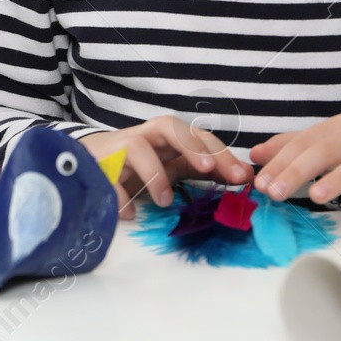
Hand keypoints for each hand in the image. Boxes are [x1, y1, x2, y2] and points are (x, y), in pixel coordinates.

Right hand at [78, 116, 251, 218]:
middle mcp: (146, 136)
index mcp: (168, 135)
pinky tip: (131, 214)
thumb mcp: (174, 162)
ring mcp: (120, 148)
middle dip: (190, 145)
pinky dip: (120, 197)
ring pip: (137, 148)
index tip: (241, 177)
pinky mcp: (99, 165)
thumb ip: (207, 167)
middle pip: (169, 126)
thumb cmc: (142, 161)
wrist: (93, 158)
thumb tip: (247, 176)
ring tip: (165, 202)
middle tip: (207, 169)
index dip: (220, 153)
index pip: (198, 135)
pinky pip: (108, 178)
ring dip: (155, 174)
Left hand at [248, 113, 340, 232]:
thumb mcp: (325, 145)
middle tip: (275, 192)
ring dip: (338, 180)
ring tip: (315, 197)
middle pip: (328, 151)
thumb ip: (290, 147)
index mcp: (340, 129)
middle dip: (298, 170)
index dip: (281, 161)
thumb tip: (255, 154)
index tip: (260, 183)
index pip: (305, 143)